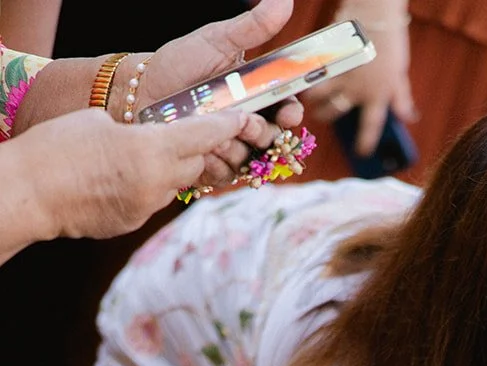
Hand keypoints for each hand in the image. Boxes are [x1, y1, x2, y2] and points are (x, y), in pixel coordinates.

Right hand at [29, 107, 248, 240]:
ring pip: (173, 185)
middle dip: (194, 149)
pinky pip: (152, 201)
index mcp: (150, 150)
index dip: (225, 126)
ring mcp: (146, 208)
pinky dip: (147, 188)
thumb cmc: (58, 148)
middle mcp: (156, 183)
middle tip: (189, 135)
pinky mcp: (133, 223)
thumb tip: (151, 139)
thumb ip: (135, 130)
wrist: (31, 193)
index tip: (244, 120)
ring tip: (139, 157)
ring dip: (167, 171)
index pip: (202, 136)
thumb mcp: (99, 122)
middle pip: (194, 163)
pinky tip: (121, 179)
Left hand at [139, 0, 304, 187]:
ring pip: (250, 159)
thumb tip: (285, 1)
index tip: (289, 114)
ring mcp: (231, 147)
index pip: (286, 110)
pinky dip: (216, 162)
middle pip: (273, 140)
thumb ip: (253, 26)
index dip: (291, 115)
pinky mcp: (211, 167)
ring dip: (236, 146)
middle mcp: (247, 124)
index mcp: (257, 96)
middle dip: (263, 133)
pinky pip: (226, 174)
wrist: (142, 90)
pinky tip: (200, 147)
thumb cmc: (180, 62)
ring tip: (212, 129)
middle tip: (247, 122)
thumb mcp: (217, 40)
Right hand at [303, 23, 413, 156]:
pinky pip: (311, 72)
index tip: (361, 153)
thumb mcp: (399, 73)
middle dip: (325, 116)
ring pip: (317, 95)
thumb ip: (401, 98)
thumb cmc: (390, 42)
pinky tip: (305, 76)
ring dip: (311, 98)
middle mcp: (355, 88)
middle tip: (321, 115)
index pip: (371, 127)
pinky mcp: (326, 56)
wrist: (375, 12)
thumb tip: (408, 117)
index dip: (366, 143)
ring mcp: (339, 73)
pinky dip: (307, 77)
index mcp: (376, 95)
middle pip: (334, 112)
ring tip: (309, 98)